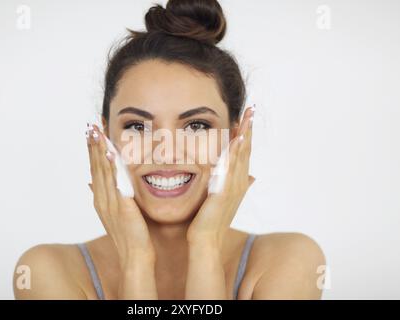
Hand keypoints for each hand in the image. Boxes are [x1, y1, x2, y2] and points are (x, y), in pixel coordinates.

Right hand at [86, 124, 154, 266]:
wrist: (134, 254)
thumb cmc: (128, 233)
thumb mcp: (112, 211)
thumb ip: (105, 194)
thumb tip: (91, 181)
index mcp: (100, 198)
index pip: (94, 168)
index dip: (92, 150)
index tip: (91, 132)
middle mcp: (101, 197)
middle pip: (94, 166)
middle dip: (92, 144)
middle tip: (90, 124)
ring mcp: (109, 201)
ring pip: (102, 171)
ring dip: (98, 150)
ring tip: (96, 132)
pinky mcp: (121, 206)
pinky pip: (115, 183)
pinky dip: (111, 167)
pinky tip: (109, 154)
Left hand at [186, 107, 255, 248]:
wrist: (205, 239)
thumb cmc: (211, 221)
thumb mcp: (224, 199)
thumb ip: (234, 185)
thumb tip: (253, 176)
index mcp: (237, 182)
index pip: (244, 153)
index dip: (247, 135)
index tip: (248, 117)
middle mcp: (238, 182)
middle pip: (246, 150)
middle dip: (249, 128)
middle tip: (252, 108)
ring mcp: (233, 186)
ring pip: (241, 156)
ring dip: (245, 135)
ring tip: (248, 116)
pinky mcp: (224, 191)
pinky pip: (230, 168)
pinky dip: (235, 153)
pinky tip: (238, 139)